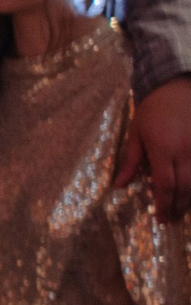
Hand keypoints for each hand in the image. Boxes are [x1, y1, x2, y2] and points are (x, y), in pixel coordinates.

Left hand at [117, 75, 190, 217]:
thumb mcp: (136, 134)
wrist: (176, 85)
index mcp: (163, 149)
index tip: (161, 219)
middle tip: (173, 218)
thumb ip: (130, 161)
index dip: (164, 204)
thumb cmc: (152, 109)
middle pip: (186, 186)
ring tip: (183, 209)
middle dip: (179, 206)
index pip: (165, 185)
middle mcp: (185, 149)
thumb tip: (119, 185)